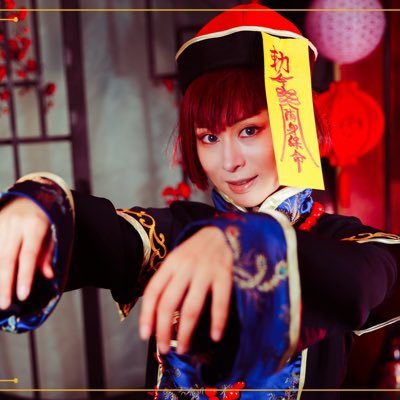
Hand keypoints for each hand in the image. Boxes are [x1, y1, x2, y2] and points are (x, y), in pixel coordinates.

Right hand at [0, 197, 53, 308]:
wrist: (30, 194)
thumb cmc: (45, 217)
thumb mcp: (53, 232)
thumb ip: (48, 253)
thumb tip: (48, 275)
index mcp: (35, 225)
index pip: (29, 255)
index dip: (25, 276)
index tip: (23, 295)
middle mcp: (15, 224)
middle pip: (7, 258)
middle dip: (5, 283)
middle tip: (4, 304)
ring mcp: (0, 222)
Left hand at [139, 226, 232, 353]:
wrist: (222, 232)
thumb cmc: (196, 250)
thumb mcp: (178, 259)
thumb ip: (169, 281)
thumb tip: (158, 315)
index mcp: (171, 262)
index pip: (153, 291)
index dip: (146, 315)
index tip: (145, 334)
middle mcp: (185, 266)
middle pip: (169, 303)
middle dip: (163, 330)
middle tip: (163, 348)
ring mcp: (205, 271)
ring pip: (191, 308)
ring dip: (186, 333)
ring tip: (183, 348)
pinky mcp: (224, 274)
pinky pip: (220, 303)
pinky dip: (217, 322)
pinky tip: (215, 336)